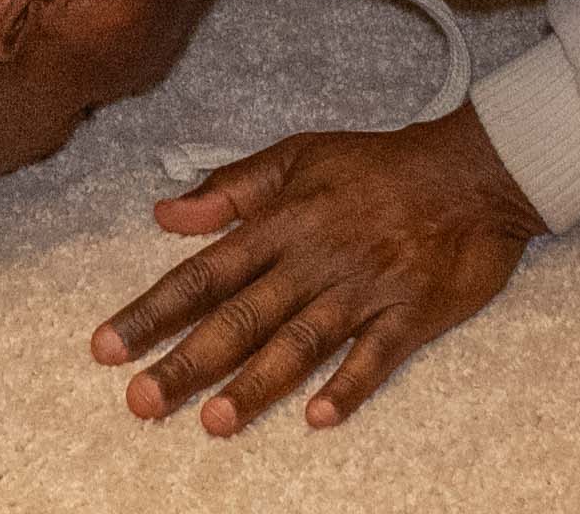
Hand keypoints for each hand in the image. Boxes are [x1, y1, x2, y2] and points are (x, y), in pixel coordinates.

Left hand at [104, 111, 539, 431]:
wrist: (472, 172)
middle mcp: (314, 260)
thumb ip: (232, 187)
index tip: (107, 346)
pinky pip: (374, 357)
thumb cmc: (378, 166)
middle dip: (188, 361)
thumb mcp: (300, 156)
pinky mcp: (409, 315)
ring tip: (214, 422)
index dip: (153, 310)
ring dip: (256, 384)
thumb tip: (166, 213)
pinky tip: (318, 418)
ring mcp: (362, 290)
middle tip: (141, 400)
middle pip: (241, 317)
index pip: (204, 272)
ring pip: (299, 343)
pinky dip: (348, 388)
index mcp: (282, 222)